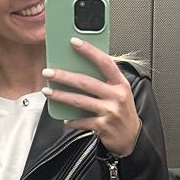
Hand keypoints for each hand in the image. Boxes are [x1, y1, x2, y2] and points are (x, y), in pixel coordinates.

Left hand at [43, 37, 140, 156]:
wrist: (131, 138)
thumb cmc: (122, 112)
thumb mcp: (120, 92)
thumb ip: (105, 81)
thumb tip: (78, 69)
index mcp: (121, 83)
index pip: (105, 62)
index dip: (89, 51)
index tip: (73, 42)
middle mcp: (116, 96)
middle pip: (86, 82)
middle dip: (64, 76)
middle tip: (49, 72)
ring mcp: (110, 111)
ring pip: (80, 101)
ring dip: (61, 96)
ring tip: (47, 91)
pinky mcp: (103, 126)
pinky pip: (81, 121)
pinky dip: (72, 120)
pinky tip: (65, 118)